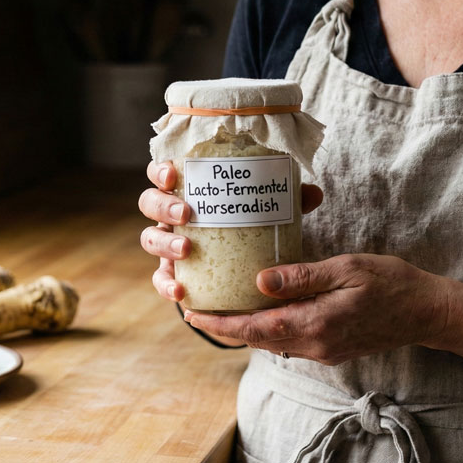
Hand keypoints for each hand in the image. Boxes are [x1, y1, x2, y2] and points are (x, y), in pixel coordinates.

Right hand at [138, 160, 323, 301]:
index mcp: (187, 190)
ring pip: (149, 239)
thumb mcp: (267, 212)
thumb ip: (287, 202)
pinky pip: (161, 279)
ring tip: (186, 249)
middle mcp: (170, 216)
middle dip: (163, 206)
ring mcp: (167, 245)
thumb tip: (312, 194)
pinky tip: (181, 291)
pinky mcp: (171, 274)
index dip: (160, 171)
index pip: (163, 173)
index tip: (173, 175)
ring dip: (164, 243)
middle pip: (150, 202)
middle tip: (186, 214)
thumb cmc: (248, 227)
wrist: (242, 268)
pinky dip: (166, 285)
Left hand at [182, 253, 452, 364]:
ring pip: (271, 342)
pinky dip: (267, 328)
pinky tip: (260, 309)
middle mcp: (315, 344)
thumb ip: (302, 277)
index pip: (256, 327)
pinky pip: (289, 341)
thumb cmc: (391, 282)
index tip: (192, 313)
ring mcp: (323, 351)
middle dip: (224, 325)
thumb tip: (259, 280)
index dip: (221, 322)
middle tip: (195, 306)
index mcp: (316, 324)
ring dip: (244, 328)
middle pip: (257, 338)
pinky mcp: (330, 349)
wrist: (427, 312)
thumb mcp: (346, 269)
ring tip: (219, 307)